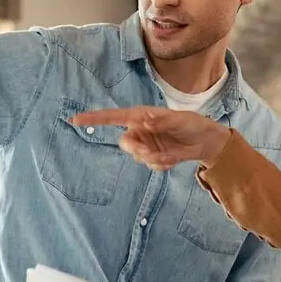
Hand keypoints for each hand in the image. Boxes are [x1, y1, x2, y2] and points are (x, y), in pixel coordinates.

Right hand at [70, 106, 230, 170]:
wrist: (205, 142)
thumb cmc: (192, 124)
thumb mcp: (180, 119)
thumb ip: (162, 120)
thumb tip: (144, 119)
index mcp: (140, 116)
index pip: (112, 117)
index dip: (94, 119)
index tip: (75, 119)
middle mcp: (139, 130)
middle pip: (125, 143)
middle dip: (137, 150)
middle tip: (150, 152)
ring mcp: (145, 145)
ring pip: (138, 157)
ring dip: (153, 158)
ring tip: (171, 155)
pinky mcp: (153, 158)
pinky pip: (150, 166)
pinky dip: (161, 165)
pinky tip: (173, 159)